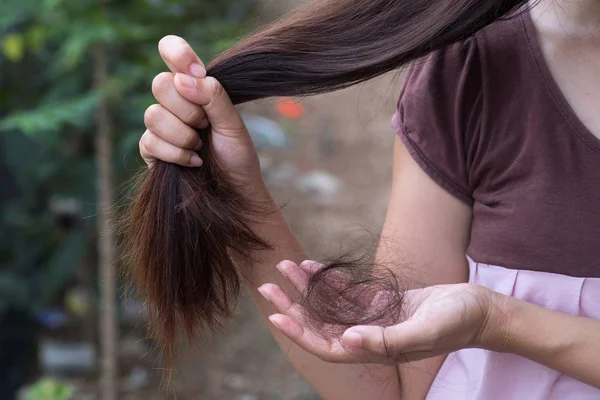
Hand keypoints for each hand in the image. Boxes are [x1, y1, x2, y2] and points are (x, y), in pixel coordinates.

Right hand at [139, 35, 262, 184]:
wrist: (234, 192)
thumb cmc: (237, 157)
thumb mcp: (233, 124)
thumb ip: (214, 97)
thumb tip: (183, 79)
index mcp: (194, 86)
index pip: (171, 50)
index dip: (178, 54)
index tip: (196, 71)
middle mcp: (173, 102)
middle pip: (159, 84)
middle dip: (188, 109)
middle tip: (206, 125)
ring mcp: (160, 126)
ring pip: (152, 114)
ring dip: (183, 134)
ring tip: (201, 146)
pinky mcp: (151, 150)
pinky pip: (149, 141)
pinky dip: (176, 153)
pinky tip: (193, 162)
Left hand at [258, 260, 498, 363]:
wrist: (480, 309)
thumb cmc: (456, 322)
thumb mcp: (424, 330)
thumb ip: (386, 340)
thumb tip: (347, 340)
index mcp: (375, 350)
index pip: (327, 345)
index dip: (300, 331)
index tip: (277, 314)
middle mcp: (369, 336)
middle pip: (322, 323)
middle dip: (294, 304)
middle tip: (268, 283)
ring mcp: (375, 319)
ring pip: (332, 305)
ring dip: (308, 287)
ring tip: (286, 266)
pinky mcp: (383, 303)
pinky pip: (350, 293)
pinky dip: (332, 280)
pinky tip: (314, 266)